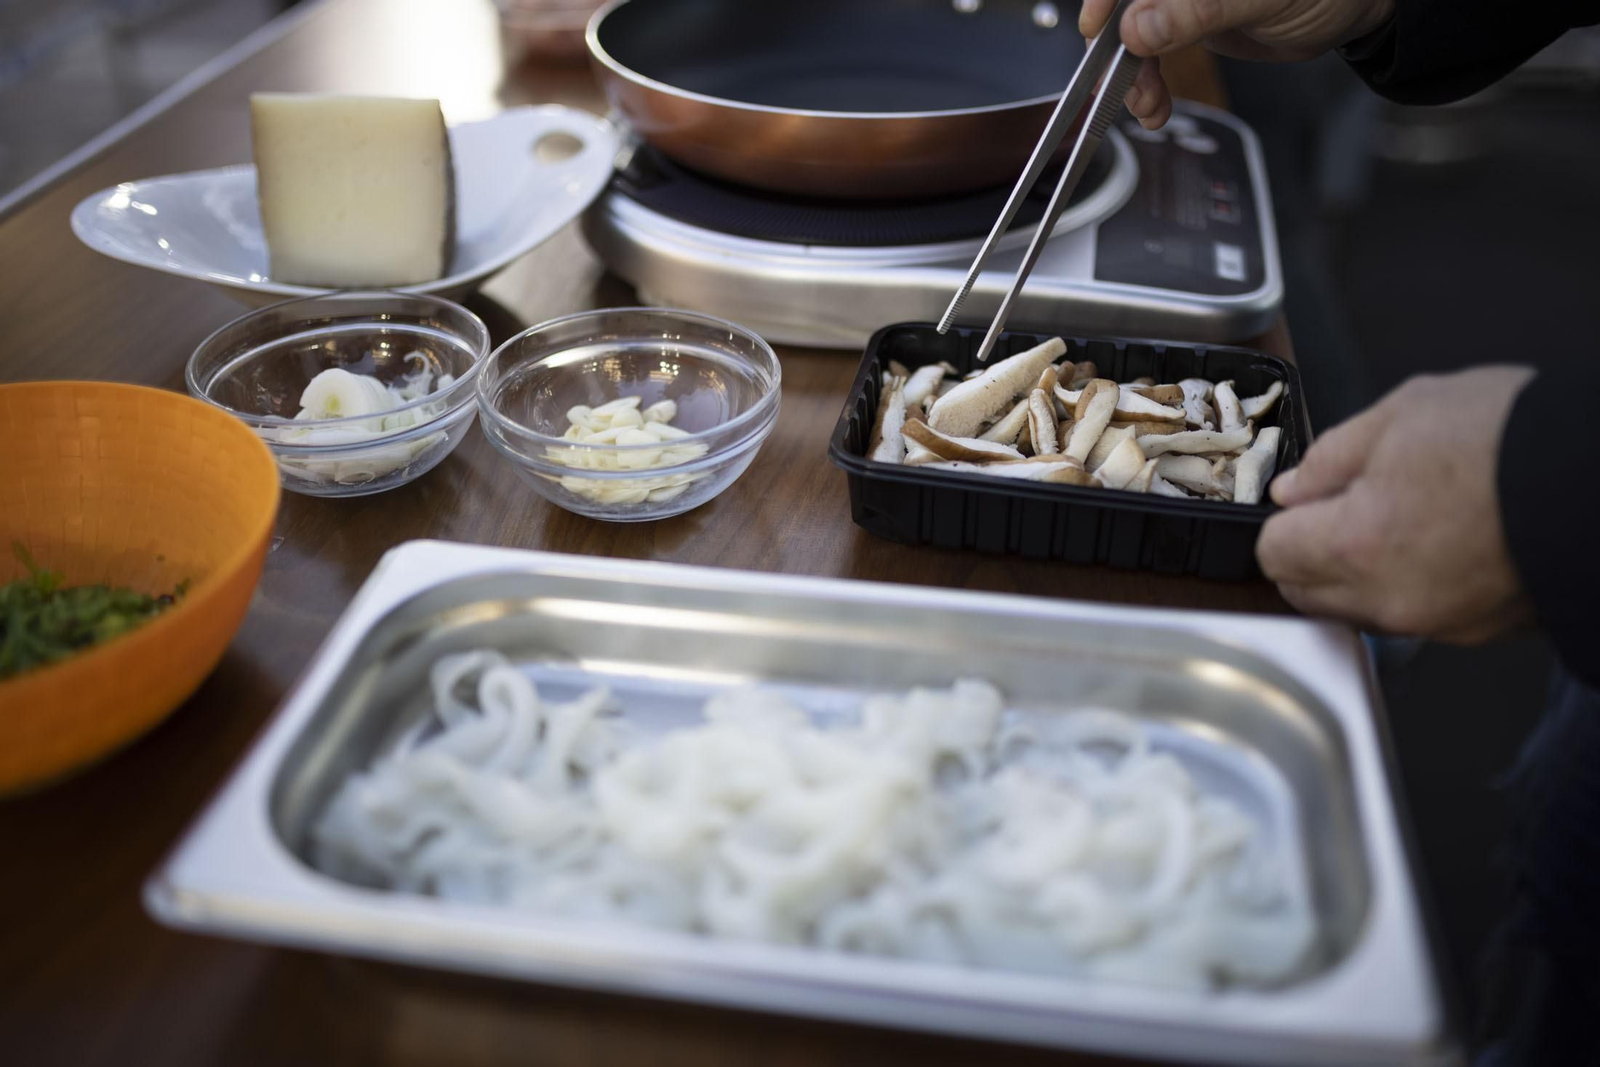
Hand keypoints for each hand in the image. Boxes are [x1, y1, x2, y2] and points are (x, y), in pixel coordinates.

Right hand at [1079, 0, 1395, 128]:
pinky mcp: (1185, 22)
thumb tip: (1138, 28)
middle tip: (1130, 88)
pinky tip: (1154, 104)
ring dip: (1132, 79)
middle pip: (1123, 7)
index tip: (1097, 30)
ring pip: (1131, 36)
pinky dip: (1147, 84)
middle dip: (1118, 54)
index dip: (1105, 0)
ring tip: (1148, 106)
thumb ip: (1195, 12)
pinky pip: (1149, 54)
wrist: (1349, 12)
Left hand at [1256, 367, 1534, 641]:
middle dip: (1309, 555)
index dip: (1282, 522)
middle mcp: (1390, 598)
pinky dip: (1413, 587)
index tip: (1305, 501)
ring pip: (1360, 611)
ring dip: (1359, 575)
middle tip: (1345, 508)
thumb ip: (1331, 457)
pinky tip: (1444, 543)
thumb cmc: (1512, 435)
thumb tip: (1293, 489)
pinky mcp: (1478, 632)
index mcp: (1357, 542)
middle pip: (1307, 593)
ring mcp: (1437, 623)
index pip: (1273, 554)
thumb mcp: (1403, 413)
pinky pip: (1417, 618)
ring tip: (1406, 519)